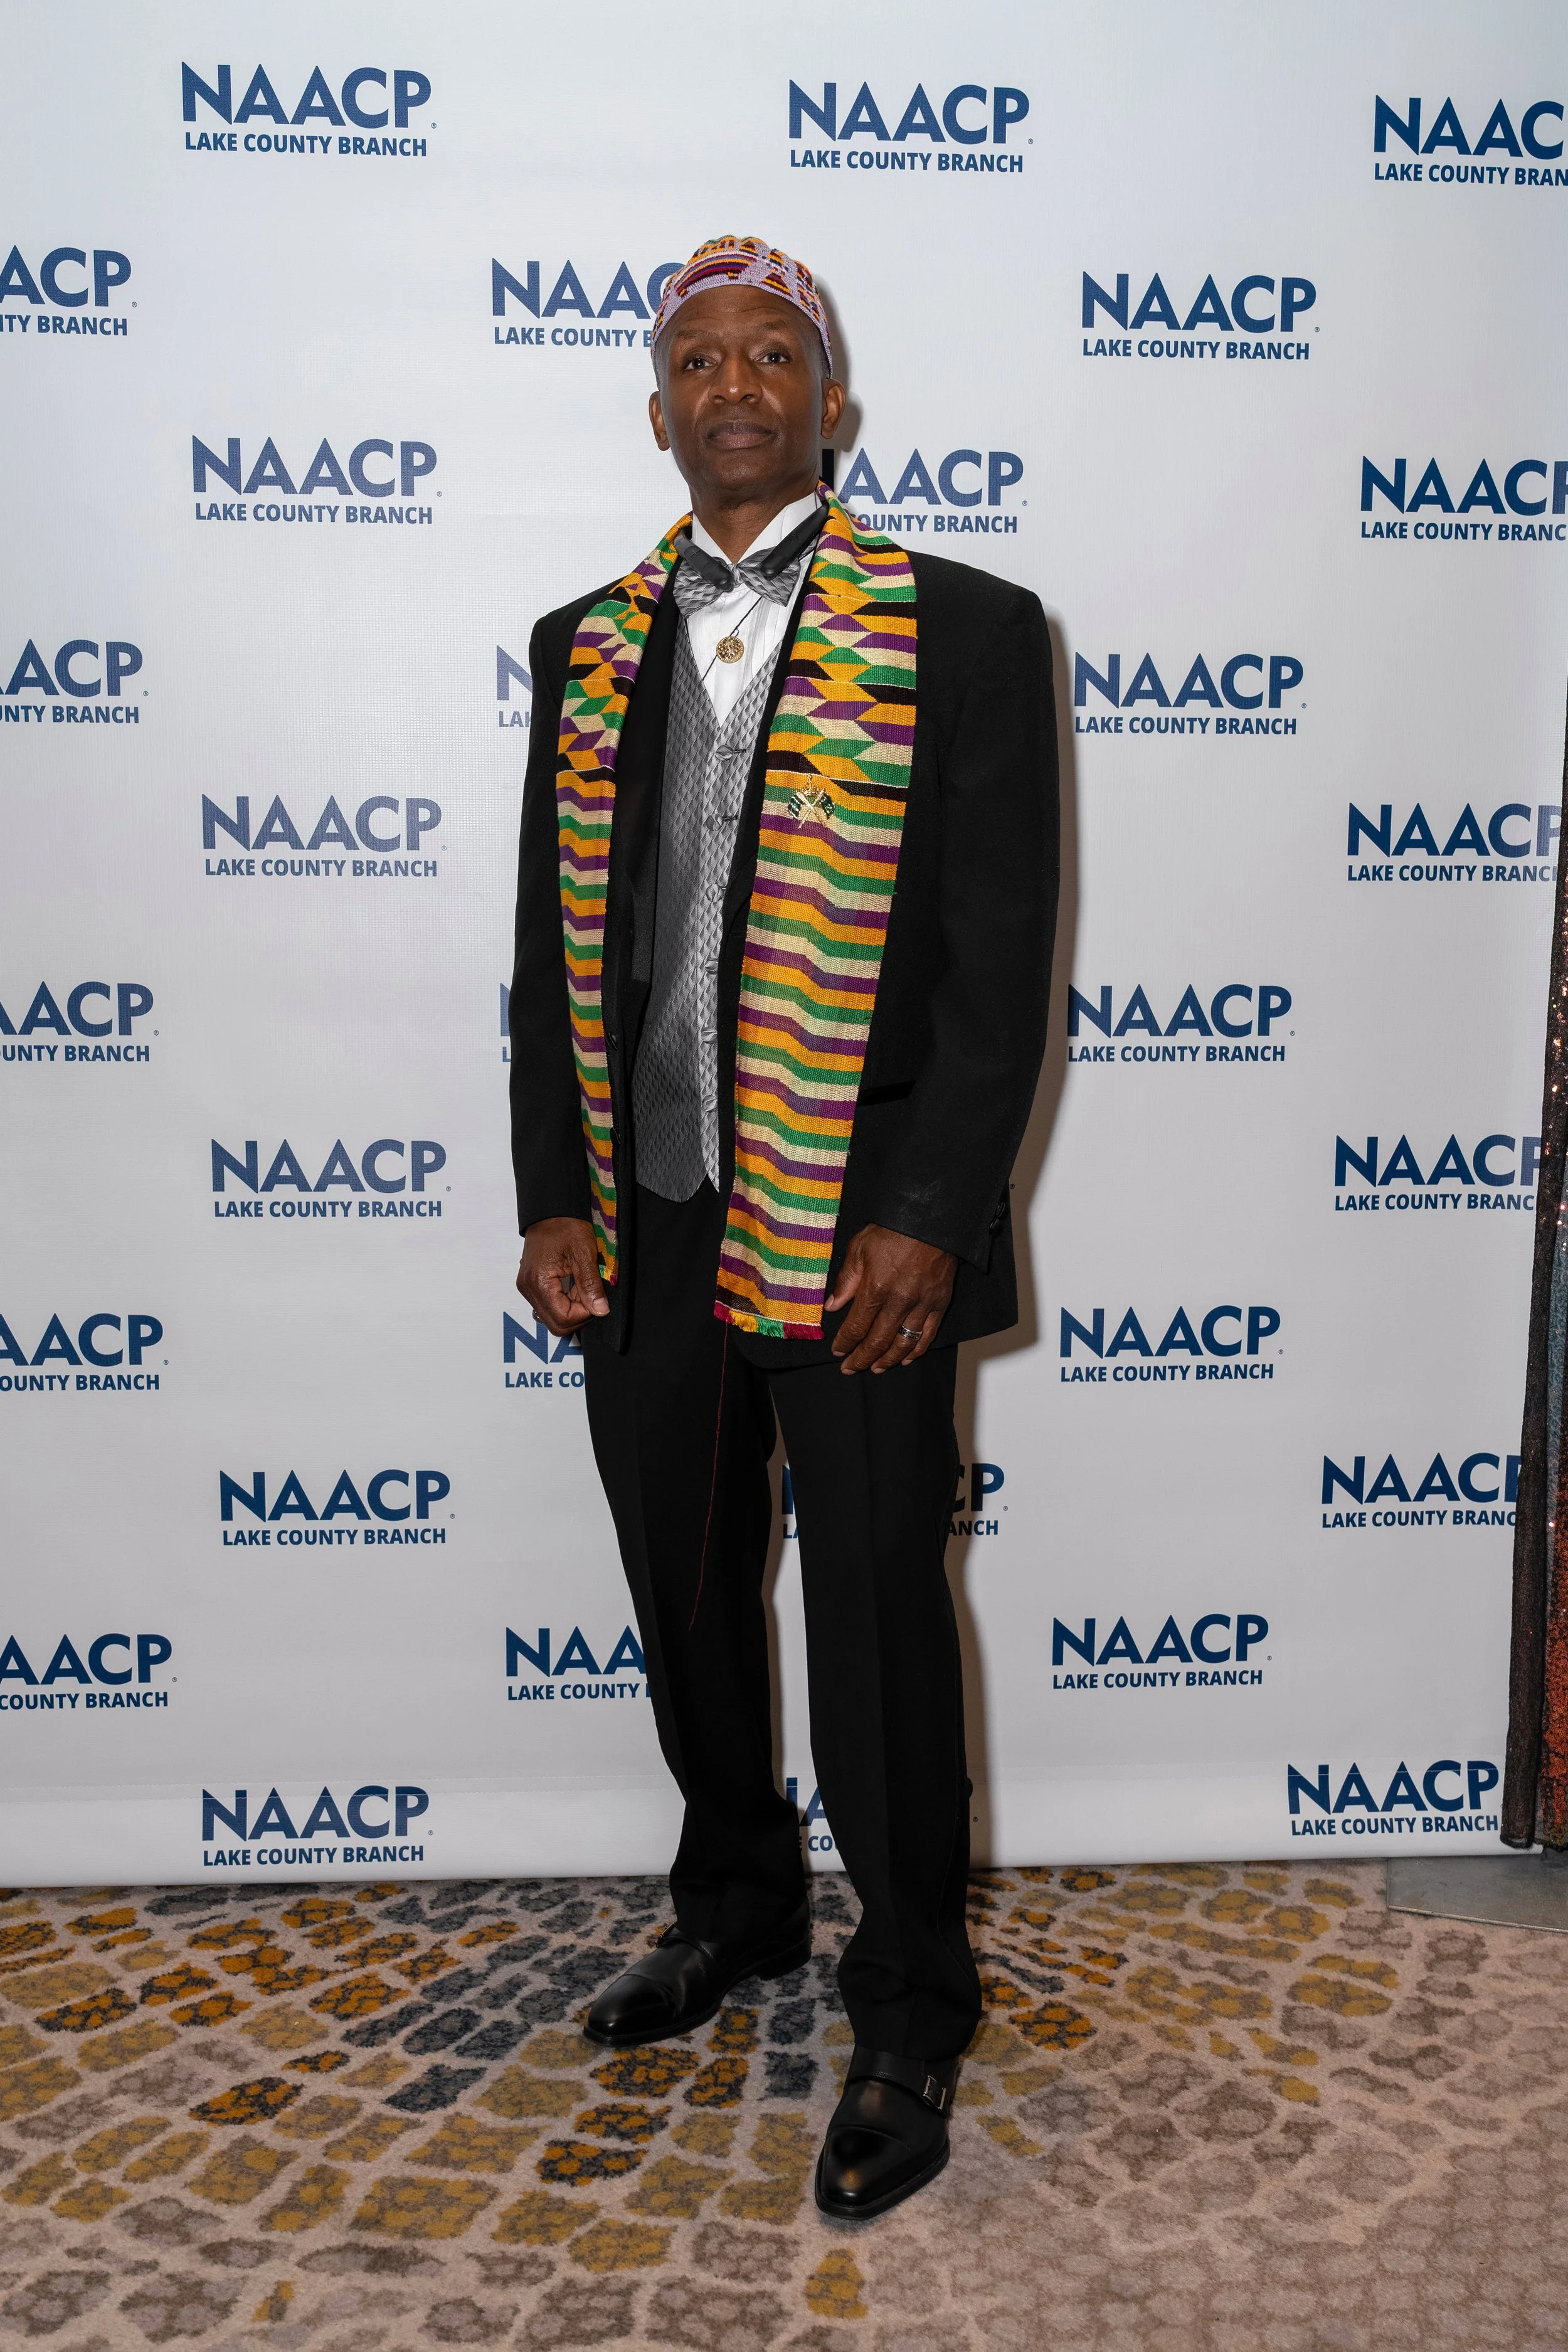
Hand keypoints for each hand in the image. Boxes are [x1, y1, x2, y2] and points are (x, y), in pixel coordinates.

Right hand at [517, 1217, 609, 1337]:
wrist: (552, 1210)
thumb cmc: (565, 1225)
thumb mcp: (584, 1254)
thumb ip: (591, 1285)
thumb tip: (600, 1309)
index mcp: (538, 1282)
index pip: (562, 1318)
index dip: (584, 1314)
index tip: (596, 1299)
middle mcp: (528, 1287)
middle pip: (554, 1323)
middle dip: (577, 1314)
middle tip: (591, 1296)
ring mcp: (527, 1286)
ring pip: (552, 1316)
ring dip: (571, 1308)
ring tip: (582, 1287)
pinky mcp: (530, 1283)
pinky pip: (548, 1304)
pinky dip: (564, 1301)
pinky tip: (573, 1285)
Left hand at [826, 1225, 957, 1374]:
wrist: (930, 1219)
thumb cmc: (893, 1230)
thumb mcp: (860, 1248)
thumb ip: (846, 1280)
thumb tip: (833, 1306)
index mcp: (876, 1288)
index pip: (856, 1327)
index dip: (845, 1343)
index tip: (838, 1352)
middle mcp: (899, 1301)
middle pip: (877, 1341)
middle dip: (861, 1358)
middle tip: (851, 1368)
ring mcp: (921, 1304)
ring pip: (903, 1343)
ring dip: (887, 1360)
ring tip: (876, 1368)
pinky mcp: (939, 1303)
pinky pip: (927, 1335)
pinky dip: (916, 1351)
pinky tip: (905, 1359)